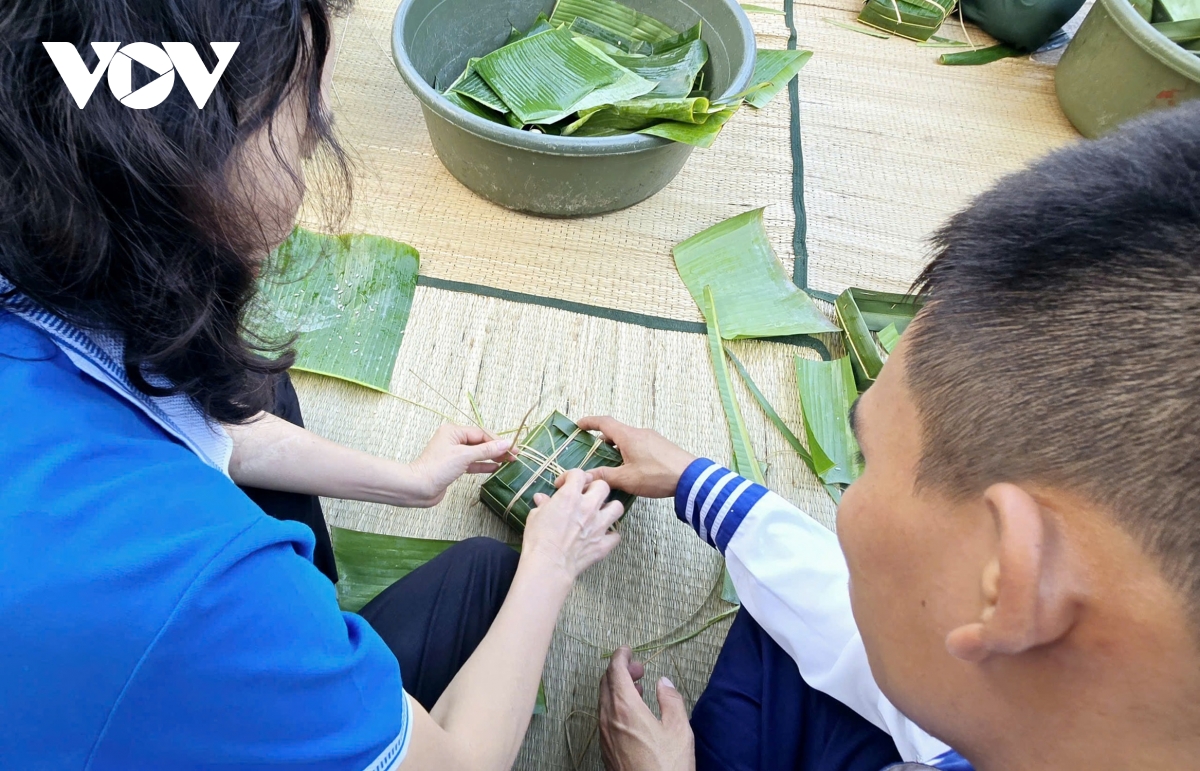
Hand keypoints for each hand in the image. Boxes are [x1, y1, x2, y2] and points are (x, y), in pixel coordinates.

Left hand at [404, 424, 512, 506]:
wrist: (418, 488)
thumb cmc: (438, 468)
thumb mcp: (464, 456)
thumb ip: (486, 450)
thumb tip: (506, 444)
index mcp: (454, 431)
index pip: (481, 433)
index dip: (498, 441)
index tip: (513, 448)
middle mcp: (454, 440)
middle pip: (481, 442)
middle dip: (497, 448)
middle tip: (514, 455)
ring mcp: (454, 454)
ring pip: (478, 453)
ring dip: (493, 457)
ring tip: (509, 461)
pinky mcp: (454, 467)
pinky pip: (473, 463)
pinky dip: (484, 465)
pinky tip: (496, 467)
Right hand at [521, 470, 622, 582]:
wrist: (549, 565)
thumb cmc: (538, 539)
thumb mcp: (535, 516)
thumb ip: (543, 505)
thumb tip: (542, 499)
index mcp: (570, 496)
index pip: (579, 474)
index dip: (571, 476)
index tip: (564, 485)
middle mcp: (589, 507)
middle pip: (603, 486)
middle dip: (594, 488)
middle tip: (585, 497)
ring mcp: (599, 525)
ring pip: (617, 507)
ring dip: (609, 508)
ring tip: (600, 513)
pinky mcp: (603, 543)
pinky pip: (616, 535)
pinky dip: (610, 535)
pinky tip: (601, 536)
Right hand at [576, 417, 697, 498]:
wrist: (690, 477)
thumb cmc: (657, 475)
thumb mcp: (626, 478)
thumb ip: (604, 476)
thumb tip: (584, 476)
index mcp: (628, 436)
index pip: (604, 422)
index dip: (590, 422)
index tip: (579, 425)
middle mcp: (640, 433)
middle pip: (616, 431)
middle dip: (602, 440)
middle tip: (593, 451)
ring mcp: (652, 438)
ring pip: (628, 439)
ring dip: (617, 447)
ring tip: (611, 463)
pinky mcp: (661, 447)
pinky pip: (639, 444)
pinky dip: (629, 451)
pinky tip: (631, 467)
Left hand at [599, 647, 694, 770]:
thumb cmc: (667, 766)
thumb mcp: (679, 729)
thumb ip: (670, 699)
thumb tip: (664, 682)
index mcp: (624, 708)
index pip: (614, 670)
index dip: (620, 656)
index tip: (628, 649)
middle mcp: (608, 718)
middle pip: (605, 683)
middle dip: (620, 670)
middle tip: (639, 669)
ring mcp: (604, 735)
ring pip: (604, 700)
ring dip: (617, 689)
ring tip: (639, 690)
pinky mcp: (605, 749)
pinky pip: (605, 717)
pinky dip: (616, 706)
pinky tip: (633, 714)